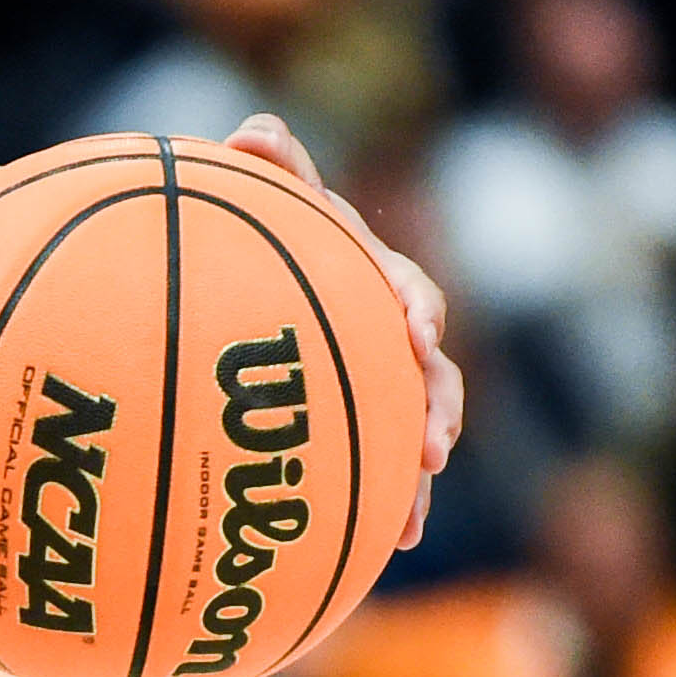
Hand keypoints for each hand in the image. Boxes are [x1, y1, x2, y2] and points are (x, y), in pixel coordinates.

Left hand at [219, 112, 457, 548]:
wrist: (239, 295)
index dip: (415, 308)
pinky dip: (393, 503)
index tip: (415, 332)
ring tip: (415, 504)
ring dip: (420, 461)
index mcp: (369, 278)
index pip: (405, 289)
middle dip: (437, 407)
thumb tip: (256, 129)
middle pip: (428, 370)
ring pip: (416, 424)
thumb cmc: (255, 239)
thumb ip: (266, 170)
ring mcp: (378, 381)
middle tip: (433, 446)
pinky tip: (392, 546)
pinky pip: (385, 468)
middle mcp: (386, 331)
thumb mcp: (260, 204)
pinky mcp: (362, 425)